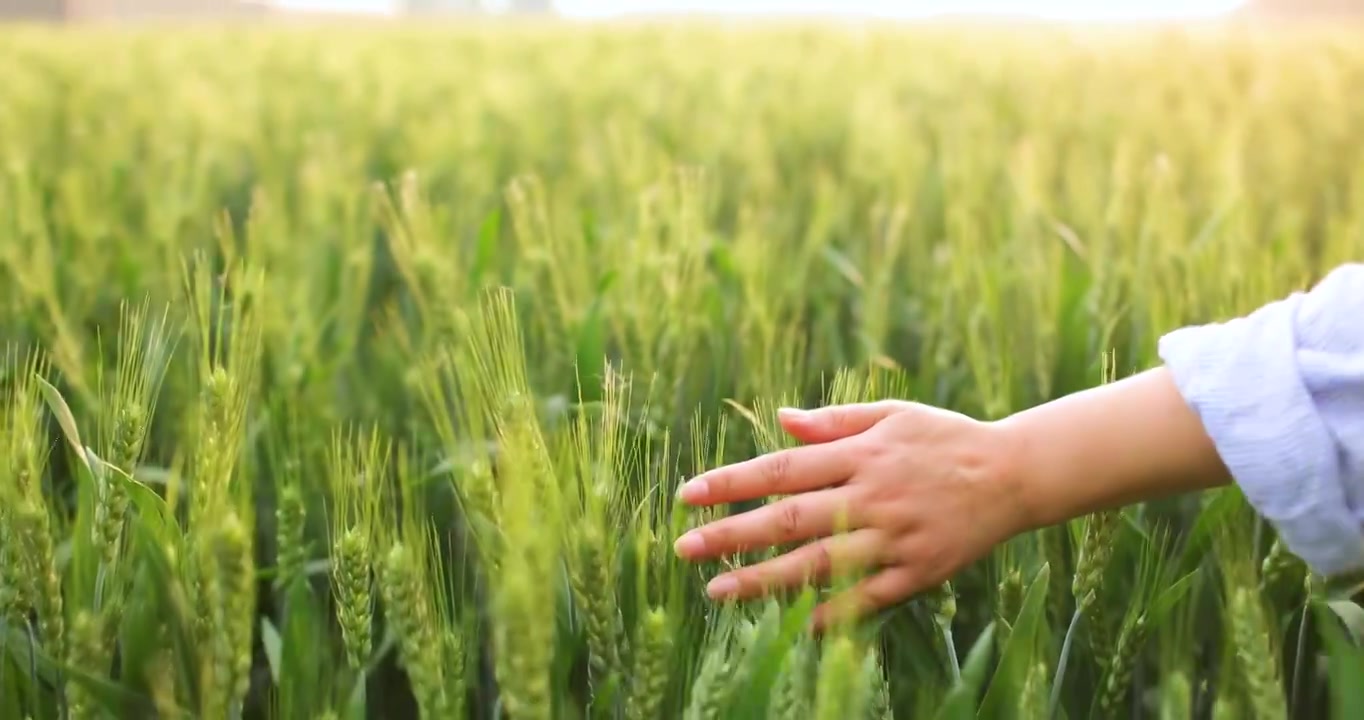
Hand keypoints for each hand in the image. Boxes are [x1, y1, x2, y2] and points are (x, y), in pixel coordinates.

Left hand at [673, 400, 1028, 628]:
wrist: (1014, 474)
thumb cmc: (944, 439)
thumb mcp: (892, 414)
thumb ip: (834, 422)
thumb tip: (780, 421)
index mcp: (861, 454)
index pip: (781, 469)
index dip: (732, 483)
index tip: (688, 495)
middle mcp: (872, 496)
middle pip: (790, 519)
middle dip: (732, 535)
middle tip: (684, 549)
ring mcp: (895, 538)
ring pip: (820, 564)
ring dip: (765, 580)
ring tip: (718, 591)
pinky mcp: (919, 572)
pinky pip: (865, 598)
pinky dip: (828, 613)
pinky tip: (791, 624)